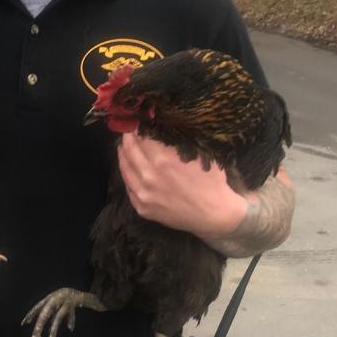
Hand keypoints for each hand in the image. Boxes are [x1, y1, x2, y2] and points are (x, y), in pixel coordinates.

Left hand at [117, 133, 247, 240]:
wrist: (214, 215)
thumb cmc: (211, 181)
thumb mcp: (199, 154)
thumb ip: (178, 142)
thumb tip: (163, 126)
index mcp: (163, 160)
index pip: (142, 137)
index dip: (138, 127)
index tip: (138, 121)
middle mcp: (149, 176)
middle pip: (130, 150)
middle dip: (127, 137)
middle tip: (127, 130)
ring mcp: (143, 194)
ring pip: (125, 168)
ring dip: (122, 154)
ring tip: (123, 146)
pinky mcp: (142, 208)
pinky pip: (128, 187)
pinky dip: (127, 174)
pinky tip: (128, 168)